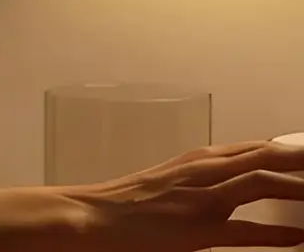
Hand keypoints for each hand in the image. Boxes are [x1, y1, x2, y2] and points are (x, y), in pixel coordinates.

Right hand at [63, 140, 303, 250]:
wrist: (99, 214)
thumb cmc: (134, 201)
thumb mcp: (175, 181)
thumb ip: (207, 179)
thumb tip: (237, 184)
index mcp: (200, 158)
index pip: (257, 147)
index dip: (290, 149)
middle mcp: (205, 169)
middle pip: (265, 155)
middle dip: (301, 158)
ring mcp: (203, 197)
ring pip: (260, 181)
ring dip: (297, 186)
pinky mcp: (199, 228)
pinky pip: (245, 229)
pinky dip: (277, 233)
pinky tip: (300, 237)